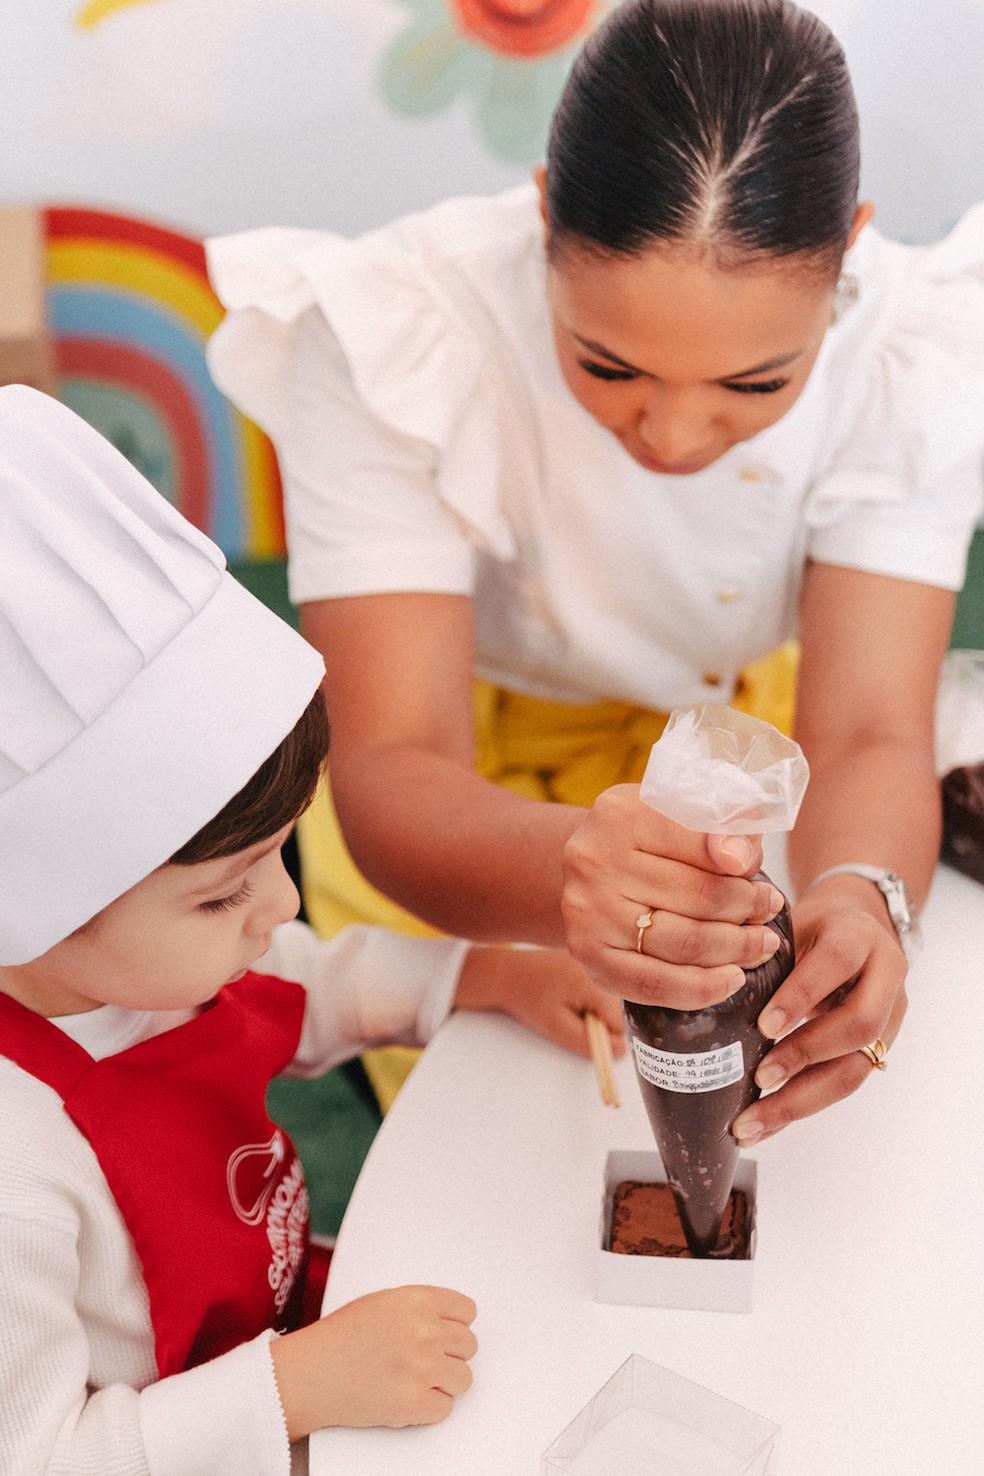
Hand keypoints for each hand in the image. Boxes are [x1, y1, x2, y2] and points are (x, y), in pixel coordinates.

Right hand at [270, 1284, 477, 1437]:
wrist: (310, 1374)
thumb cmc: (339, 1338)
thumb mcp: (382, 1302)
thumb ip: (419, 1307)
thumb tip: (450, 1320)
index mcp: (417, 1300)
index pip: (467, 1311)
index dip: (457, 1325)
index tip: (447, 1334)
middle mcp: (424, 1331)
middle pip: (469, 1346)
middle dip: (450, 1354)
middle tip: (427, 1360)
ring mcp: (421, 1368)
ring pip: (463, 1378)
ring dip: (444, 1382)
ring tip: (416, 1380)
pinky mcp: (414, 1403)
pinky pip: (446, 1408)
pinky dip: (429, 1408)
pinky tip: (407, 1397)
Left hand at [454, 943, 626, 1059]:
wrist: (505, 974)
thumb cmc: (529, 1000)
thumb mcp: (558, 1028)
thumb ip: (590, 1042)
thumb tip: (621, 1051)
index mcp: (595, 984)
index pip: (619, 1021)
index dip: (602, 1035)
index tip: (579, 1031)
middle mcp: (598, 969)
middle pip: (614, 1009)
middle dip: (596, 1020)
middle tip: (567, 1016)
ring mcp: (591, 963)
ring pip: (605, 998)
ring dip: (589, 1008)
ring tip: (563, 1004)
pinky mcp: (583, 961)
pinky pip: (595, 986)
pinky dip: (583, 995)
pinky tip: (563, 994)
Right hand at [560, 785, 785, 1006]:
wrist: (587, 873)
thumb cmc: (644, 842)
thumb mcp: (674, 812)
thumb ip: (719, 824)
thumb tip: (743, 857)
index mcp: (621, 814)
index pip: (700, 843)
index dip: (743, 865)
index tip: (762, 878)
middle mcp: (595, 861)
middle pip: (698, 897)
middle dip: (747, 909)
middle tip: (770, 912)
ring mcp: (588, 913)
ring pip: (683, 943)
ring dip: (736, 950)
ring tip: (761, 946)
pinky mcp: (588, 956)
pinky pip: (653, 985)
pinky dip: (701, 988)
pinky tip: (731, 981)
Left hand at [732, 878, 907, 1145]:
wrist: (860, 925)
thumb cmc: (813, 926)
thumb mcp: (792, 923)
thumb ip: (766, 952)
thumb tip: (709, 990)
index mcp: (858, 936)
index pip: (835, 963)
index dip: (800, 996)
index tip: (763, 1027)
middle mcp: (885, 978)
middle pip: (858, 1026)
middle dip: (805, 1057)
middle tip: (759, 1081)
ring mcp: (889, 1019)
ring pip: (856, 1069)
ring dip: (802, 1100)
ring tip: (753, 1123)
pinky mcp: (879, 1050)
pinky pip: (844, 1084)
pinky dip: (802, 1106)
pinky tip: (767, 1123)